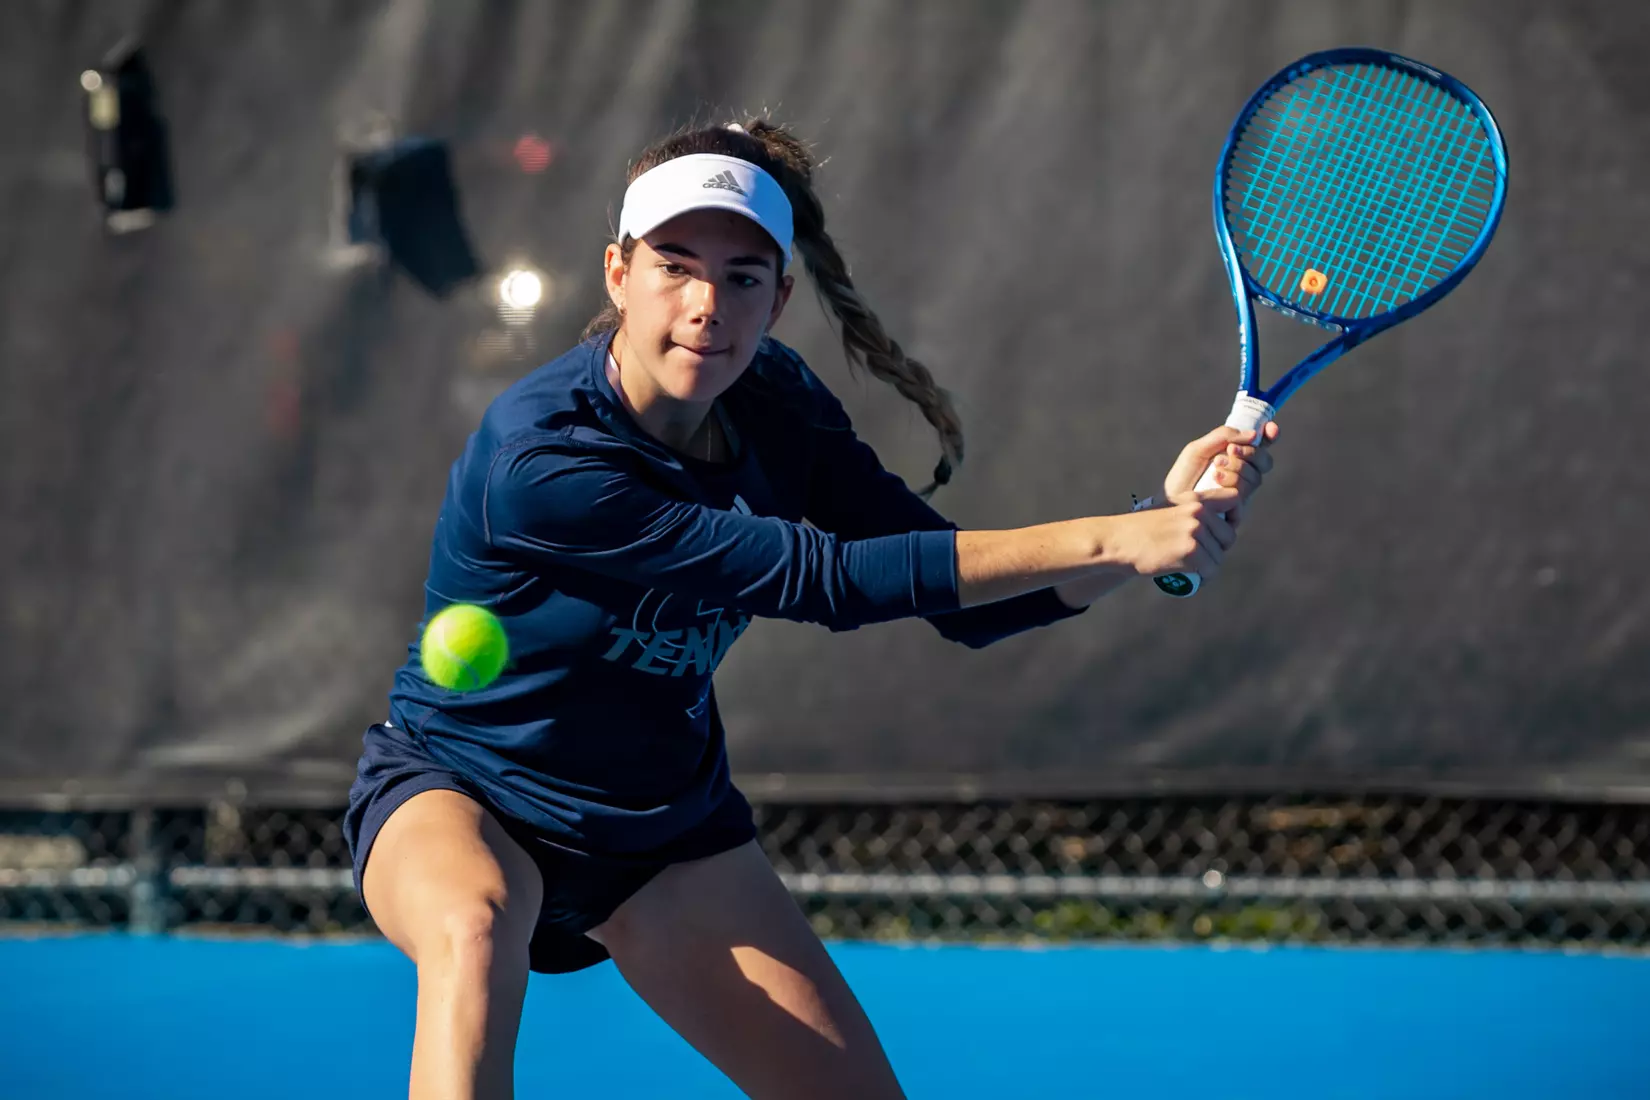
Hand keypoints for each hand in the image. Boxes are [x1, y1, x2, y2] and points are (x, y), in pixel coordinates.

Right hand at [1104, 486, 1241, 580]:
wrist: (1116, 541)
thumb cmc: (1138, 529)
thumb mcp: (1167, 508)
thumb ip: (1190, 510)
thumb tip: (1216, 521)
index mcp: (1194, 499)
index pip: (1234, 499)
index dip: (1234, 516)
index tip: (1225, 528)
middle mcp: (1198, 512)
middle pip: (1228, 536)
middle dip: (1218, 550)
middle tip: (1201, 558)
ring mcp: (1195, 531)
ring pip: (1218, 557)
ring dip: (1208, 567)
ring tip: (1192, 571)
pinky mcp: (1190, 552)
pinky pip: (1210, 570)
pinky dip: (1203, 579)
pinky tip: (1193, 580)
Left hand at [1161, 421, 1279, 527]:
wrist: (1170, 502)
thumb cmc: (1182, 476)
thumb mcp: (1198, 450)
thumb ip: (1222, 437)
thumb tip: (1253, 434)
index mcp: (1236, 458)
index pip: (1262, 445)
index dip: (1270, 436)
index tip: (1271, 429)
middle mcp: (1243, 475)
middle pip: (1264, 462)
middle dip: (1250, 453)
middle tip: (1230, 451)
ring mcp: (1242, 493)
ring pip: (1256, 477)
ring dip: (1237, 468)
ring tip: (1215, 468)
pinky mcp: (1237, 511)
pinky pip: (1245, 494)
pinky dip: (1232, 483)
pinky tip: (1216, 481)